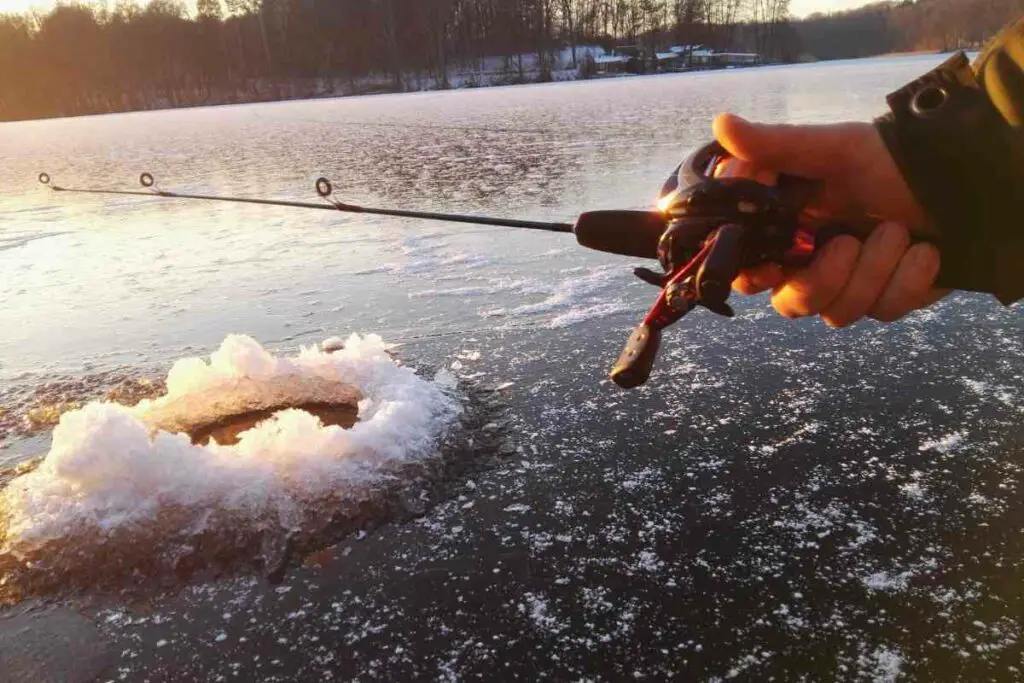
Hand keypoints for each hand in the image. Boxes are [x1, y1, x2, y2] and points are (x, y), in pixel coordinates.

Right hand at [712, 113, 947, 325]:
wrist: (961, 176)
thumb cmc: (891, 158)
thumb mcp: (833, 148)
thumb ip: (775, 146)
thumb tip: (721, 123)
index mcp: (788, 229)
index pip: (747, 268)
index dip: (750, 275)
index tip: (768, 266)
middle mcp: (813, 263)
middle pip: (790, 303)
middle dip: (822, 279)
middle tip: (847, 242)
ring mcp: (852, 284)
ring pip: (839, 312)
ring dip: (874, 270)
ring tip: (899, 230)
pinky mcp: (889, 298)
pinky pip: (886, 310)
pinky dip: (909, 279)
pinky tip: (925, 250)